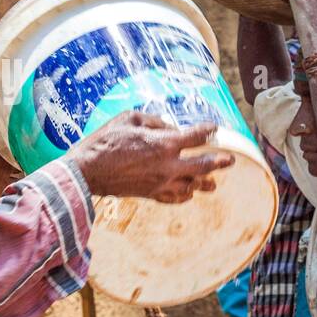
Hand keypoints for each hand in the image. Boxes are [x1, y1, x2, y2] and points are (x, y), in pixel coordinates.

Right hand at [67, 113, 234, 203]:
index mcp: (164, 143)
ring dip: (205, 183)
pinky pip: (175, 197)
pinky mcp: (151, 194)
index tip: (213, 128)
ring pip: (192, 186)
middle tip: (230, 160)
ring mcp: (161, 182)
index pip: (196, 137)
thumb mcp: (129, 119)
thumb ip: (155, 122)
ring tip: (214, 183)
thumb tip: (169, 128)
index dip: (208, 131)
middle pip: (203, 165)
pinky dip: (185, 195)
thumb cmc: (105, 141)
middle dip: (220, 162)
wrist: (87, 171)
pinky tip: (189, 193)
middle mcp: (168, 165)